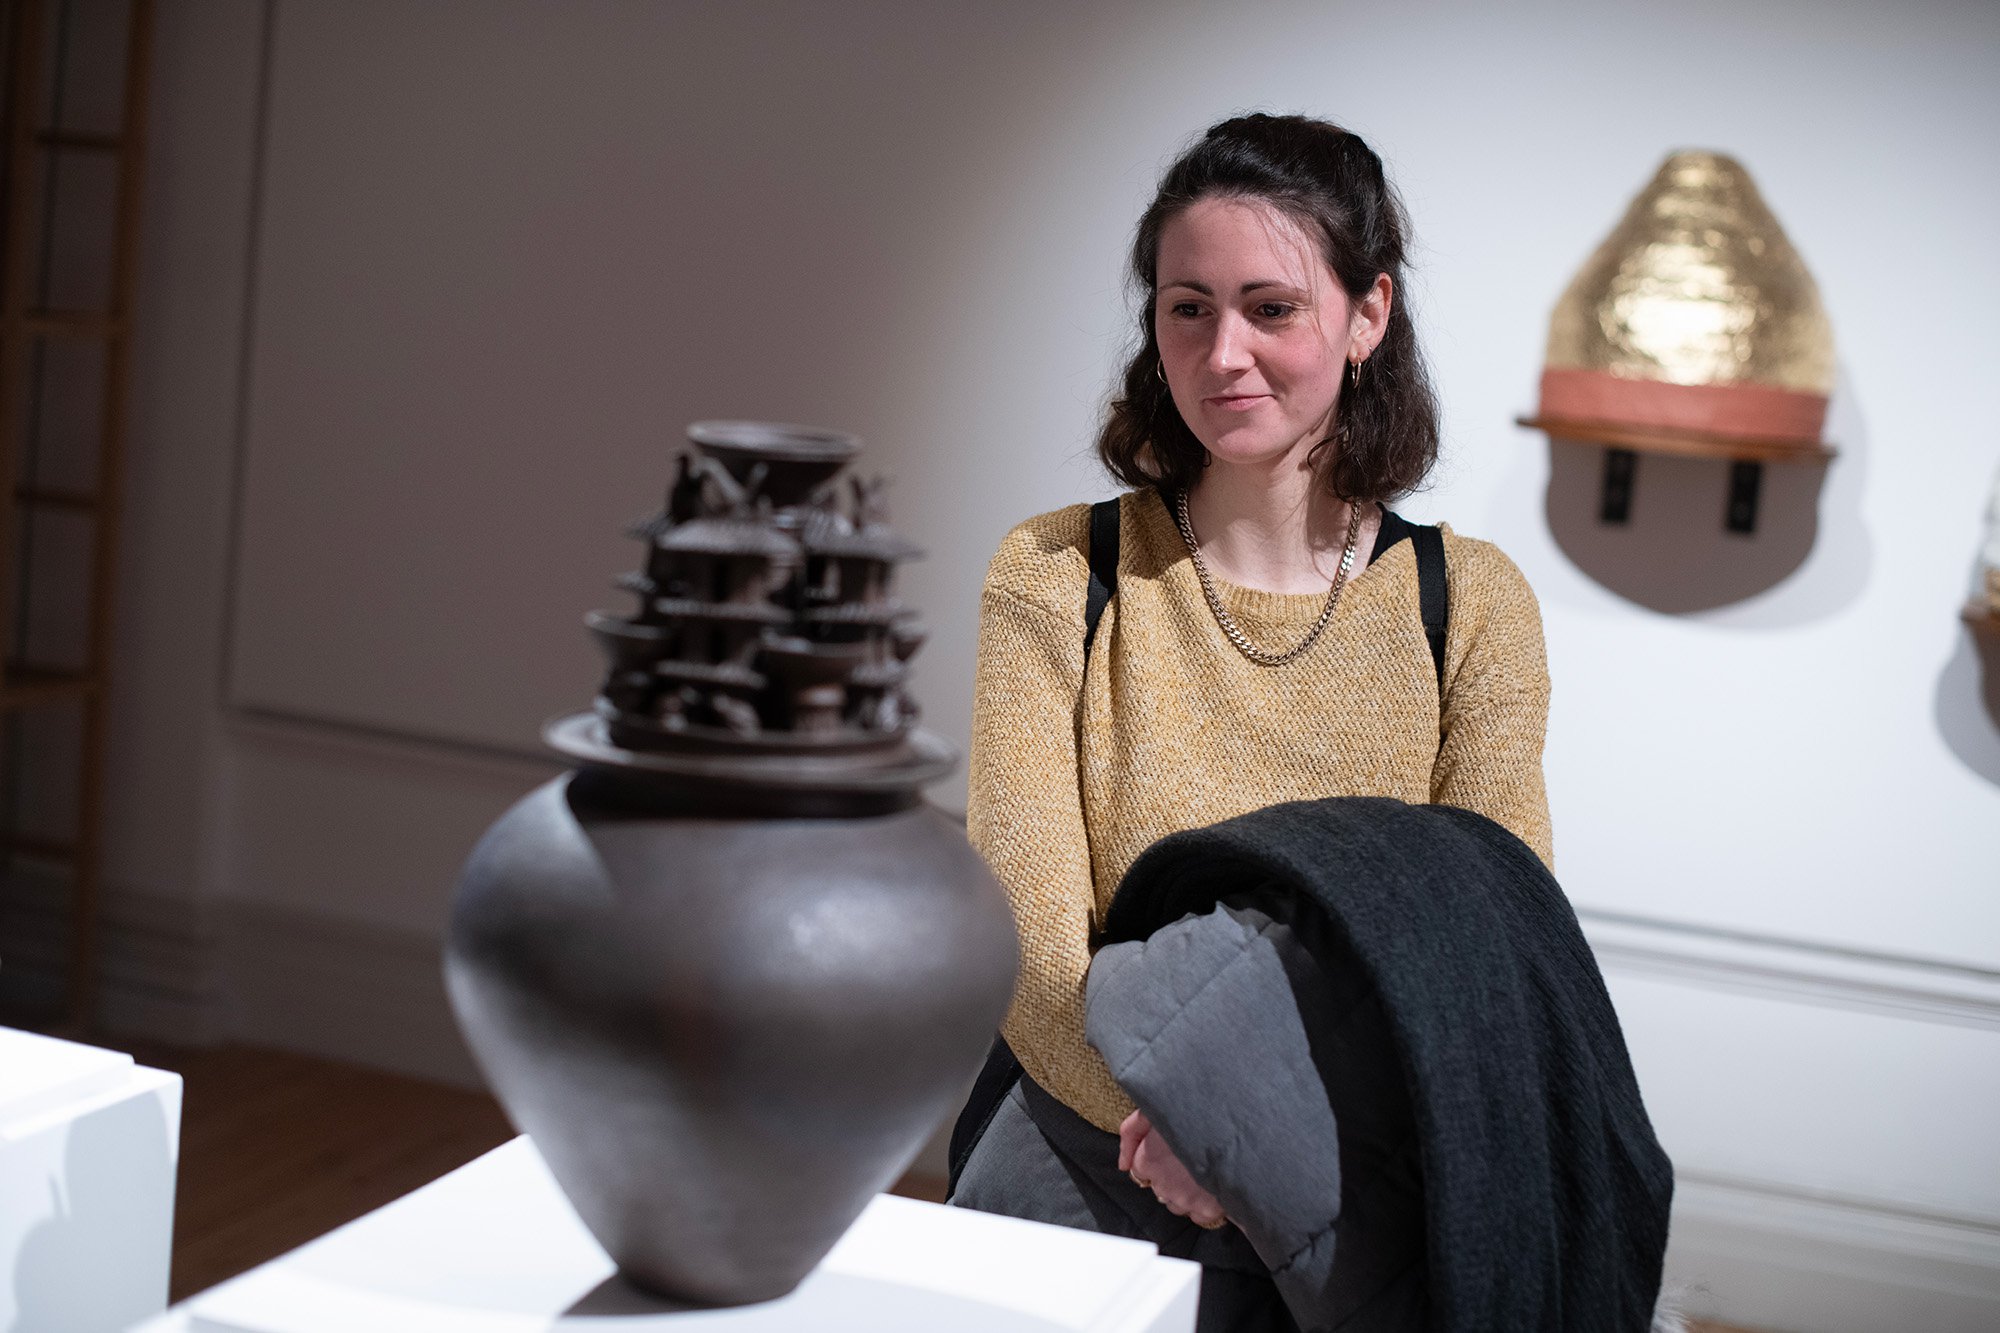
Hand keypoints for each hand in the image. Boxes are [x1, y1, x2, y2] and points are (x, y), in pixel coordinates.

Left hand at [1118, 1109, 1228, 1228]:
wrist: (1240, 1126)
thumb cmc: (1196, 1112)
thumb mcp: (1155, 1109)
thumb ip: (1131, 1132)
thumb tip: (1122, 1164)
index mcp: (1149, 1159)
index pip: (1139, 1171)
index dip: (1153, 1159)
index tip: (1168, 1150)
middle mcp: (1164, 1184)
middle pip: (1158, 1188)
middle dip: (1169, 1175)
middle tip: (1187, 1157)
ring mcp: (1186, 1200)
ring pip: (1176, 1204)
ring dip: (1184, 1191)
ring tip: (1200, 1171)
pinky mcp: (1208, 1210)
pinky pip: (1198, 1216)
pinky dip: (1203, 1205)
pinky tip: (1211, 1186)